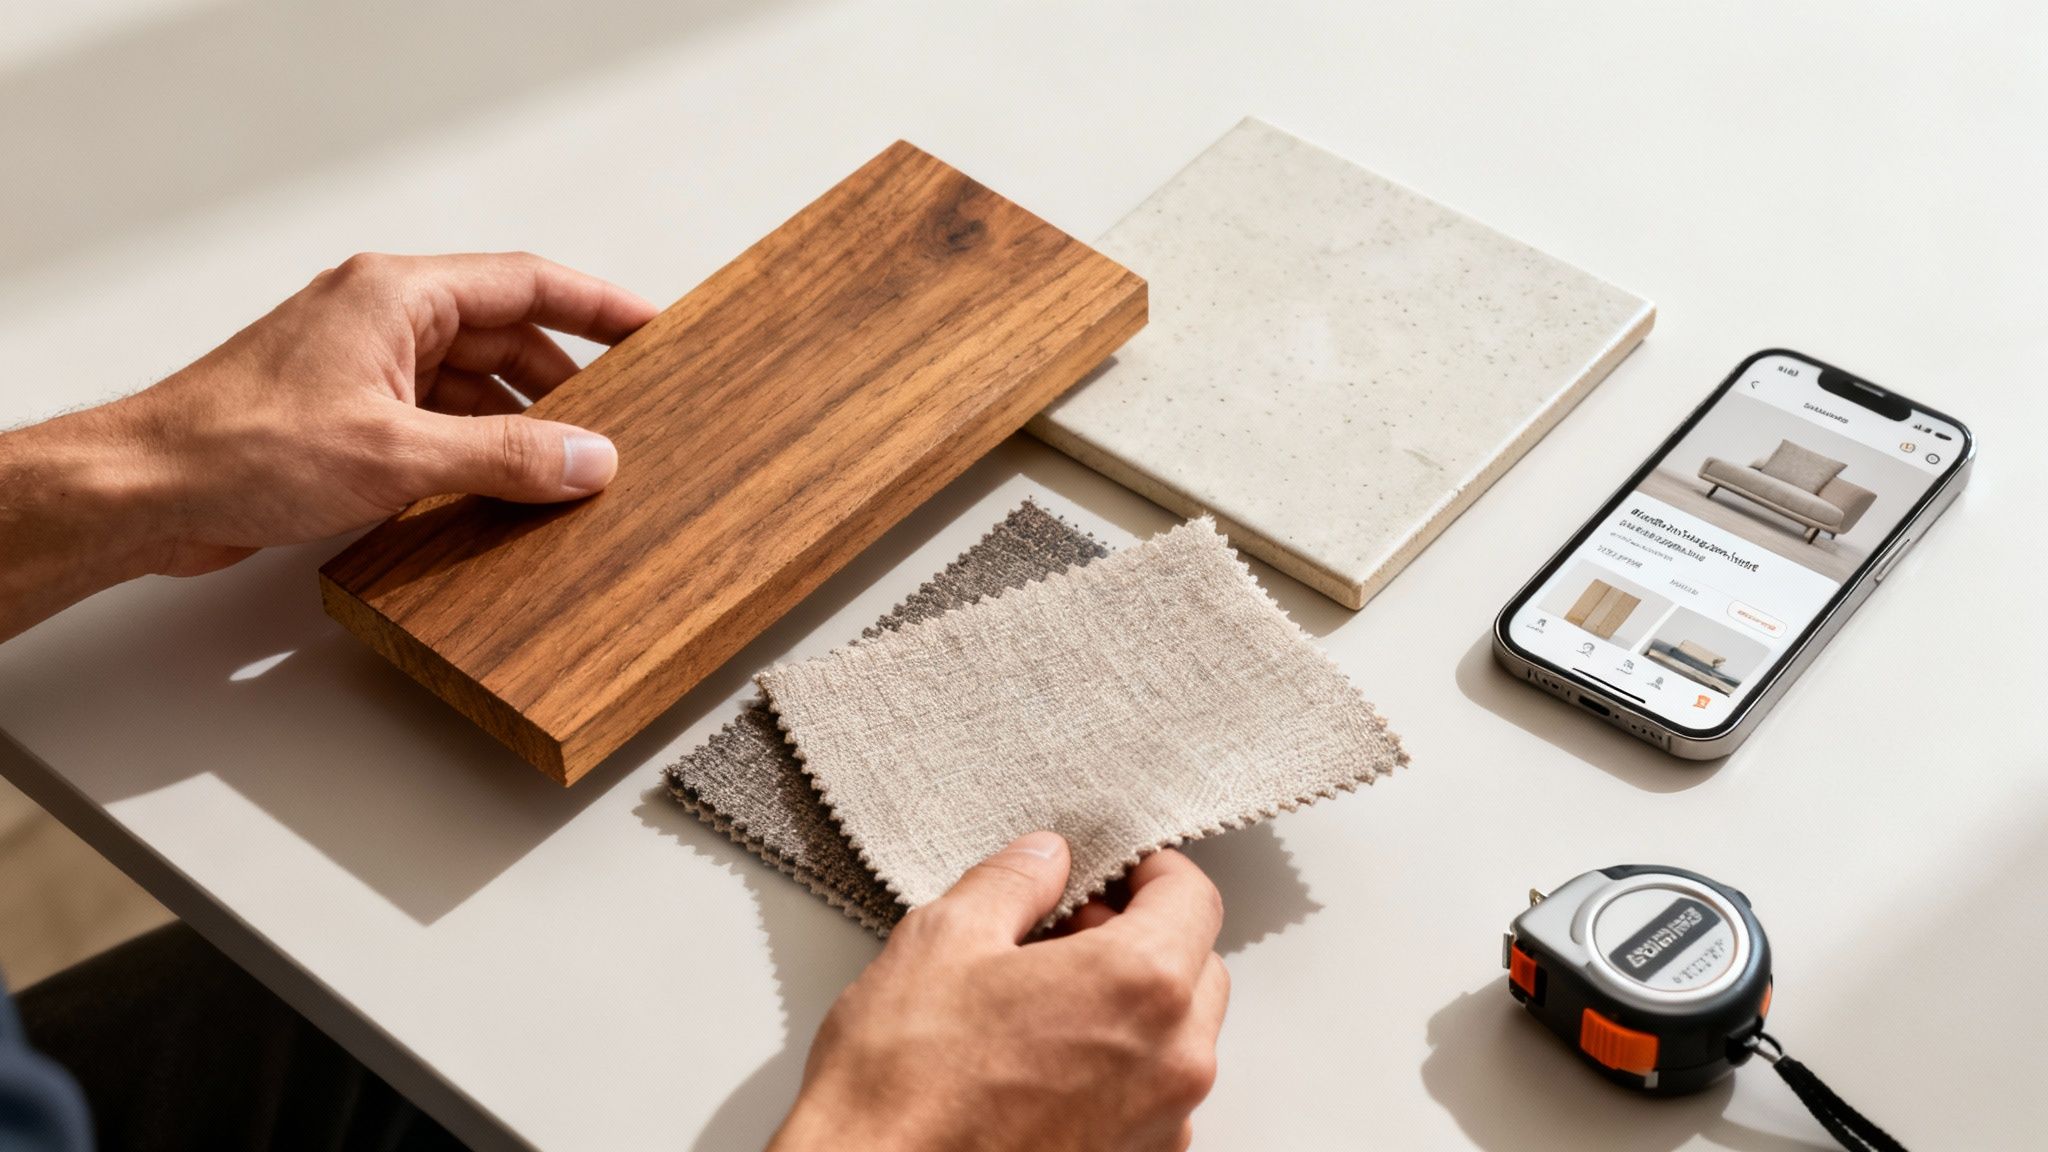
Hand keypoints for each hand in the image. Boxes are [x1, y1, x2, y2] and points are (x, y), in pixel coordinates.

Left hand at [0, 252, 656, 639]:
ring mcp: (364, 369)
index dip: (598, 306)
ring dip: (520, 427)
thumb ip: (504, 457)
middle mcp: (382, 320)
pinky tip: (505, 493)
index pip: (526, 283)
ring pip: (472, 387)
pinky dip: (478, 453)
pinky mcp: (348, 419)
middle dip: (566, 383)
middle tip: (623, 420)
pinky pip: (439, 424)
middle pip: (504, 338)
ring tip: (572, 470)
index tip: (652, 328)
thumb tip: (588, 459)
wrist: (147, 491)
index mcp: (396, 295)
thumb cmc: (239, 447)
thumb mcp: (397, 453)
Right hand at [770, 834, 1229, 1151]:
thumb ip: (1013, 883)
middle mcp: (1172, 1061)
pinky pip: (1153, 1096)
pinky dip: (1119, 1066)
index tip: (1113, 870)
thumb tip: (1043, 861)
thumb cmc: (905, 1084)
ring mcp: (1159, 1126)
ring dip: (1133, 1004)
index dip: (1150, 870)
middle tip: (1065, 931)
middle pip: (1197, 967)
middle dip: (1141, 936)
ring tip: (1042, 1001)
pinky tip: (1042, 1060)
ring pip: (1178, 1036)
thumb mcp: (944, 938)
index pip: (1192, 898)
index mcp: (1140, 985)